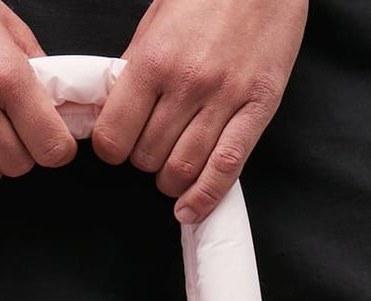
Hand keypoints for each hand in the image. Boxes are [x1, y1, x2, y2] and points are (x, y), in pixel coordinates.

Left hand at [93, 0, 307, 222]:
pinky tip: (191, 211)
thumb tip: (119, 109)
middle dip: (143, 162)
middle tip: (149, 149)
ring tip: (170, 172)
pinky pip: (227, 168)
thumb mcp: (157, 19)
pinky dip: (205, 198)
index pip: (115, 135)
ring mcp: (226, 98)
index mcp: (154, 58)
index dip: (111, 148)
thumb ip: (138, 67)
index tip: (116, 145)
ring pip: (183, 170)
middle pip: (148, 157)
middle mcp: (188, 83)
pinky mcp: (259, 108)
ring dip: (170, 181)